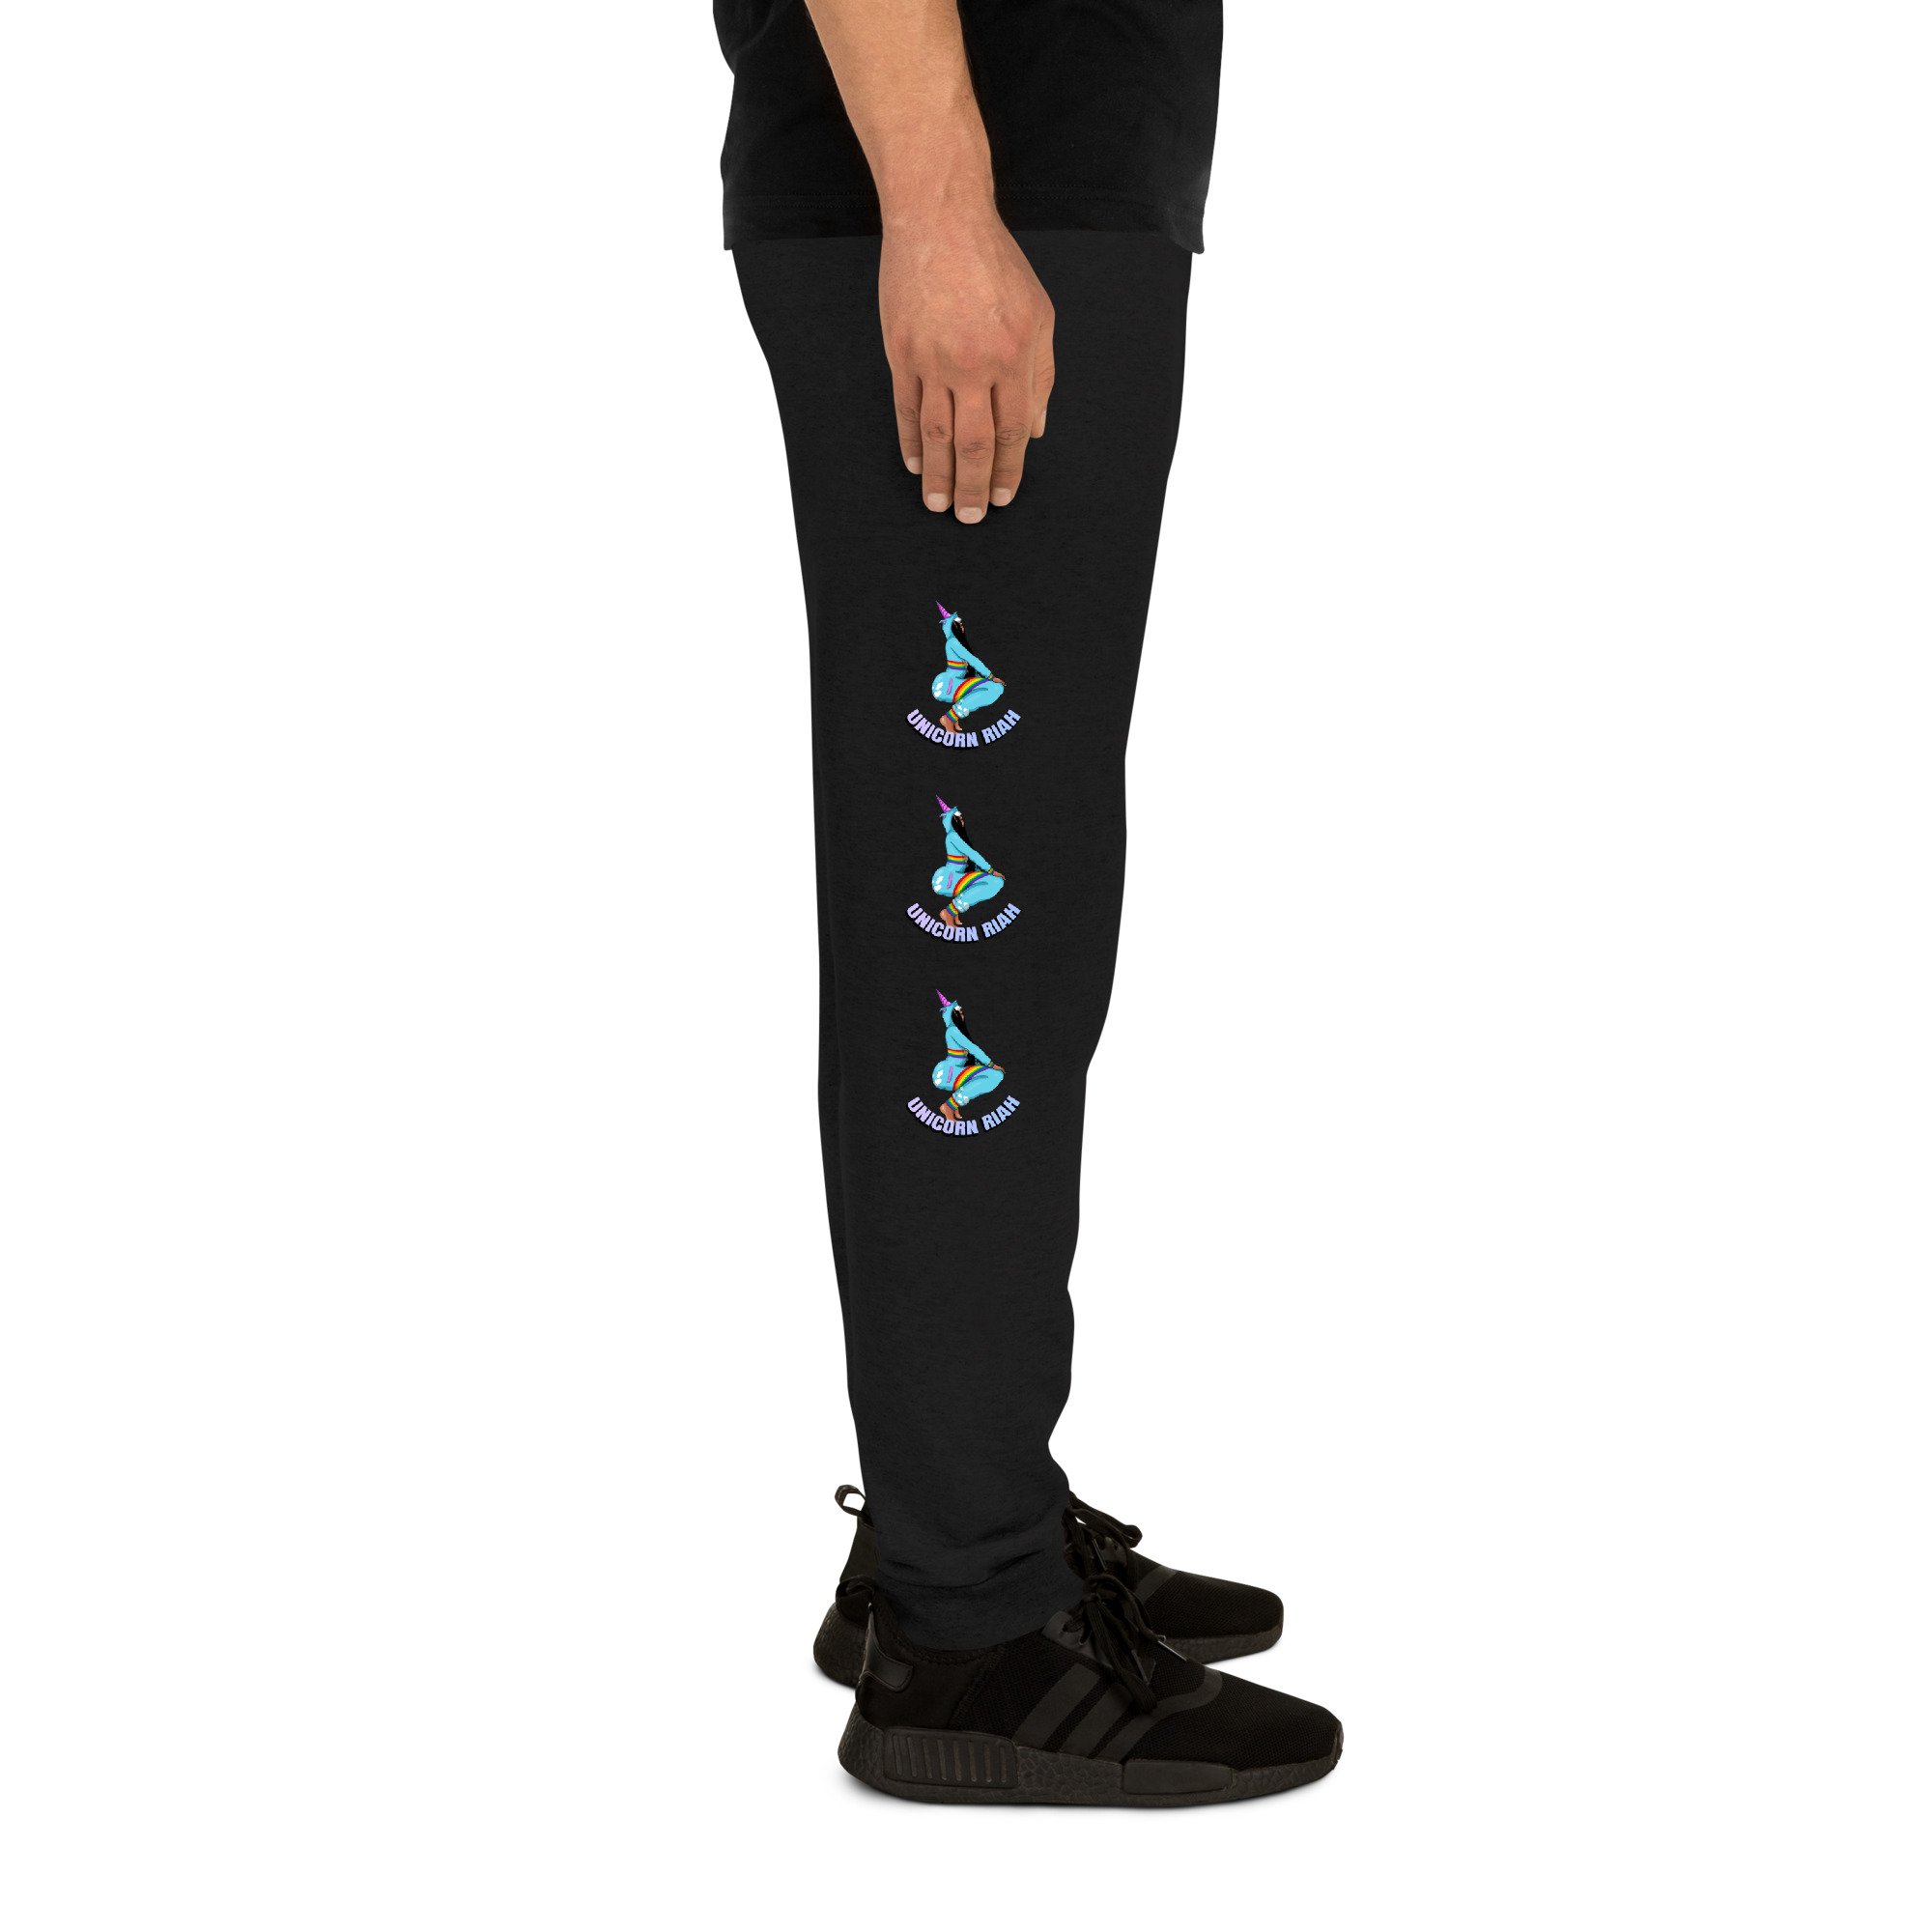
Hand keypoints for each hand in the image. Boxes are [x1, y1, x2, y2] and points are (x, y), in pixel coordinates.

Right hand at [879, 208, 1053, 522]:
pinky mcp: (902, 351)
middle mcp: (974, 364)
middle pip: (974, 444)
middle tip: (971, 518)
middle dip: (975, 487)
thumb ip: (1041, 374)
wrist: (940, 218)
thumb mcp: (1039, 314)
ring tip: (939, 505)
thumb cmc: (996, 264)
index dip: (1009, 471)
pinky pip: (907, 409)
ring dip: (939, 476)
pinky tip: (916, 465)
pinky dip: (911, 442)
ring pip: (937, 435)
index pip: (1012, 432)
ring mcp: (934, 360)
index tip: (1004, 497)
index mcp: (1014, 357)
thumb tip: (1035, 429)